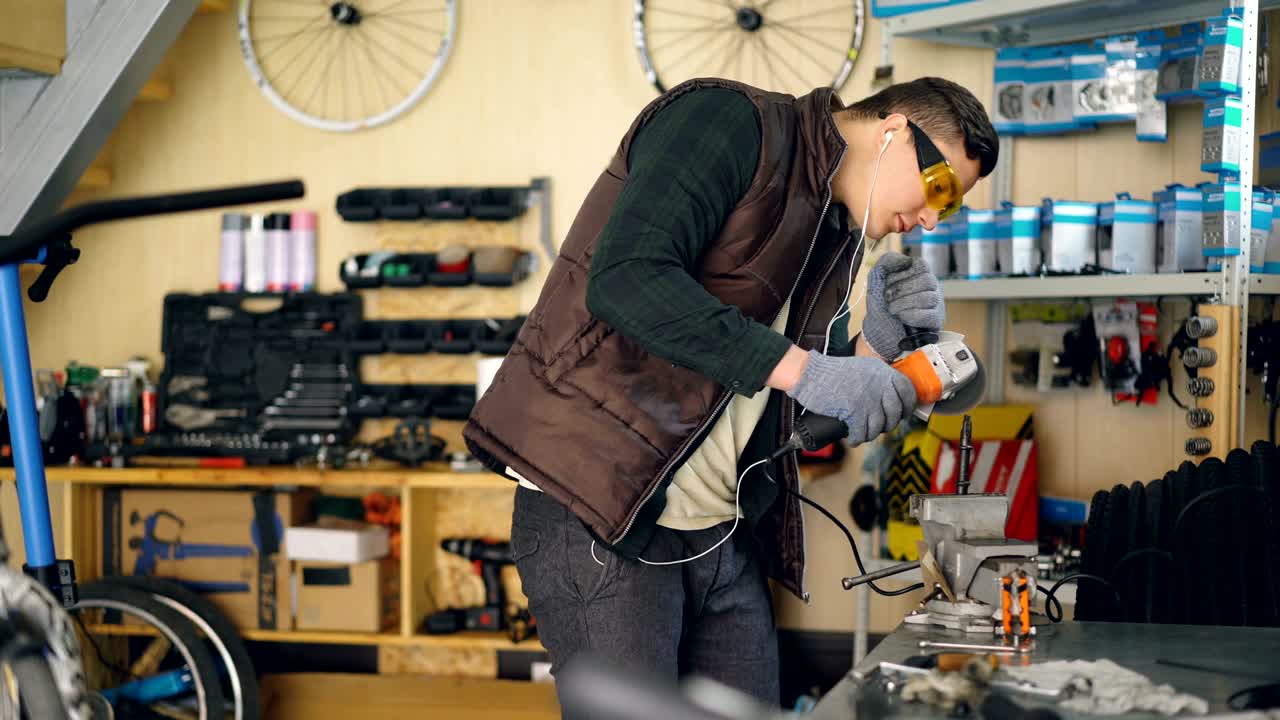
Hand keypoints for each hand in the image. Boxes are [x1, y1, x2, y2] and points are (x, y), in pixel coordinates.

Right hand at [785, 351, 916, 445]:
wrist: (811, 374)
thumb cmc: (833, 372)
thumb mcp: (863, 367)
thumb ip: (878, 378)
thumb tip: (891, 398)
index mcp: (883, 372)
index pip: (907, 391)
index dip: (907, 406)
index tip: (903, 414)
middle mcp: (879, 384)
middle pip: (894, 413)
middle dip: (888, 424)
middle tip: (880, 426)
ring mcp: (868, 398)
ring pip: (879, 426)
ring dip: (871, 434)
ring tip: (863, 433)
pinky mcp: (855, 411)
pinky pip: (861, 432)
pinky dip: (857, 439)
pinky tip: (853, 438)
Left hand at [863, 252, 944, 359]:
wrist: (879, 332)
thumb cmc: (881, 305)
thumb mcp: (877, 279)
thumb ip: (888, 261)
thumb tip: (906, 259)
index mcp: (919, 275)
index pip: (921, 265)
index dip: (902, 273)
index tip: (888, 282)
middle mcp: (932, 287)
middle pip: (927, 280)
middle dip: (901, 290)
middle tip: (888, 298)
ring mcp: (936, 304)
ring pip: (929, 298)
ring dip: (904, 304)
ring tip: (892, 310)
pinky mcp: (936, 322)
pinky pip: (930, 316)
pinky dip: (912, 316)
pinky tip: (902, 318)